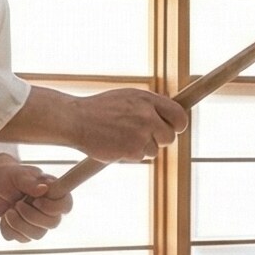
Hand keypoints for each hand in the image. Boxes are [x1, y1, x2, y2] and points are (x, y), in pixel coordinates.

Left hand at [0, 156, 70, 242]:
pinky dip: (9, 229)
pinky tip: (6, 217)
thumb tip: (44, 189)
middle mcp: (49, 210)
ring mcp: (38, 223)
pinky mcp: (26, 232)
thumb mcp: (19, 175)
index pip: (66, 205)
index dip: (53, 208)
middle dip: (31, 216)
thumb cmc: (12, 176)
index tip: (36, 201)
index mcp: (54, 193)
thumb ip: (30, 182)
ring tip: (9, 211)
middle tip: (18, 204)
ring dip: (19, 224)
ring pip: (37, 235)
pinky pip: (21, 239)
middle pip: (52, 224)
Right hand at [66, 88, 185, 163]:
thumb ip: (149, 105)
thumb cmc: (100, 109)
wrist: (75, 120)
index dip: (177, 125)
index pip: (179, 115)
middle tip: (141, 136)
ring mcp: (140, 134)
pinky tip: (115, 144)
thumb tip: (170, 116)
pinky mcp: (132, 151)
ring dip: (141, 148)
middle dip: (158, 139)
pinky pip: (140, 157)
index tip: (171, 128)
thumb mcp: (127, 97)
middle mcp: (147, 116)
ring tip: (121, 137)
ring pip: (154, 150)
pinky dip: (129, 154)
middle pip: (170, 137)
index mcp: (147, 99)